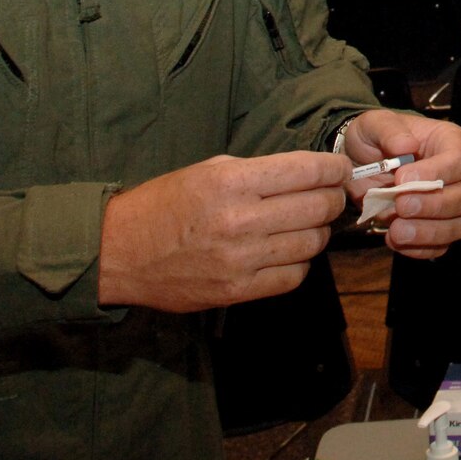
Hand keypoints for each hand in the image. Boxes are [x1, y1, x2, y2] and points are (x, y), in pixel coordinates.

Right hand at [97, 152, 347, 311]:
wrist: (120, 252)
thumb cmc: (164, 205)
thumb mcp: (207, 170)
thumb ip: (257, 171)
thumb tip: (305, 173)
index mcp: (231, 181)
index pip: (307, 171)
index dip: (334, 169)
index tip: (340, 169)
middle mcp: (240, 219)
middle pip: (317, 207)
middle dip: (333, 198)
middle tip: (332, 195)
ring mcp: (240, 259)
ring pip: (312, 243)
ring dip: (319, 231)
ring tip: (310, 223)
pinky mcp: (237, 290)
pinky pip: (293, 276)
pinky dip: (300, 263)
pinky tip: (290, 252)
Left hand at [341, 109, 460, 258]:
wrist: (360, 162)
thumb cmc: (374, 138)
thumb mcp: (374, 124)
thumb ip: (389, 130)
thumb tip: (406, 146)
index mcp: (450, 142)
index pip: (457, 161)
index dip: (435, 173)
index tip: (402, 178)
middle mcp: (458, 175)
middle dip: (434, 206)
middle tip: (400, 206)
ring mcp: (451, 204)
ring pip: (457, 225)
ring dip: (428, 233)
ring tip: (396, 231)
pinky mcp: (438, 228)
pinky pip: (440, 246)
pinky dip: (419, 249)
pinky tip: (394, 240)